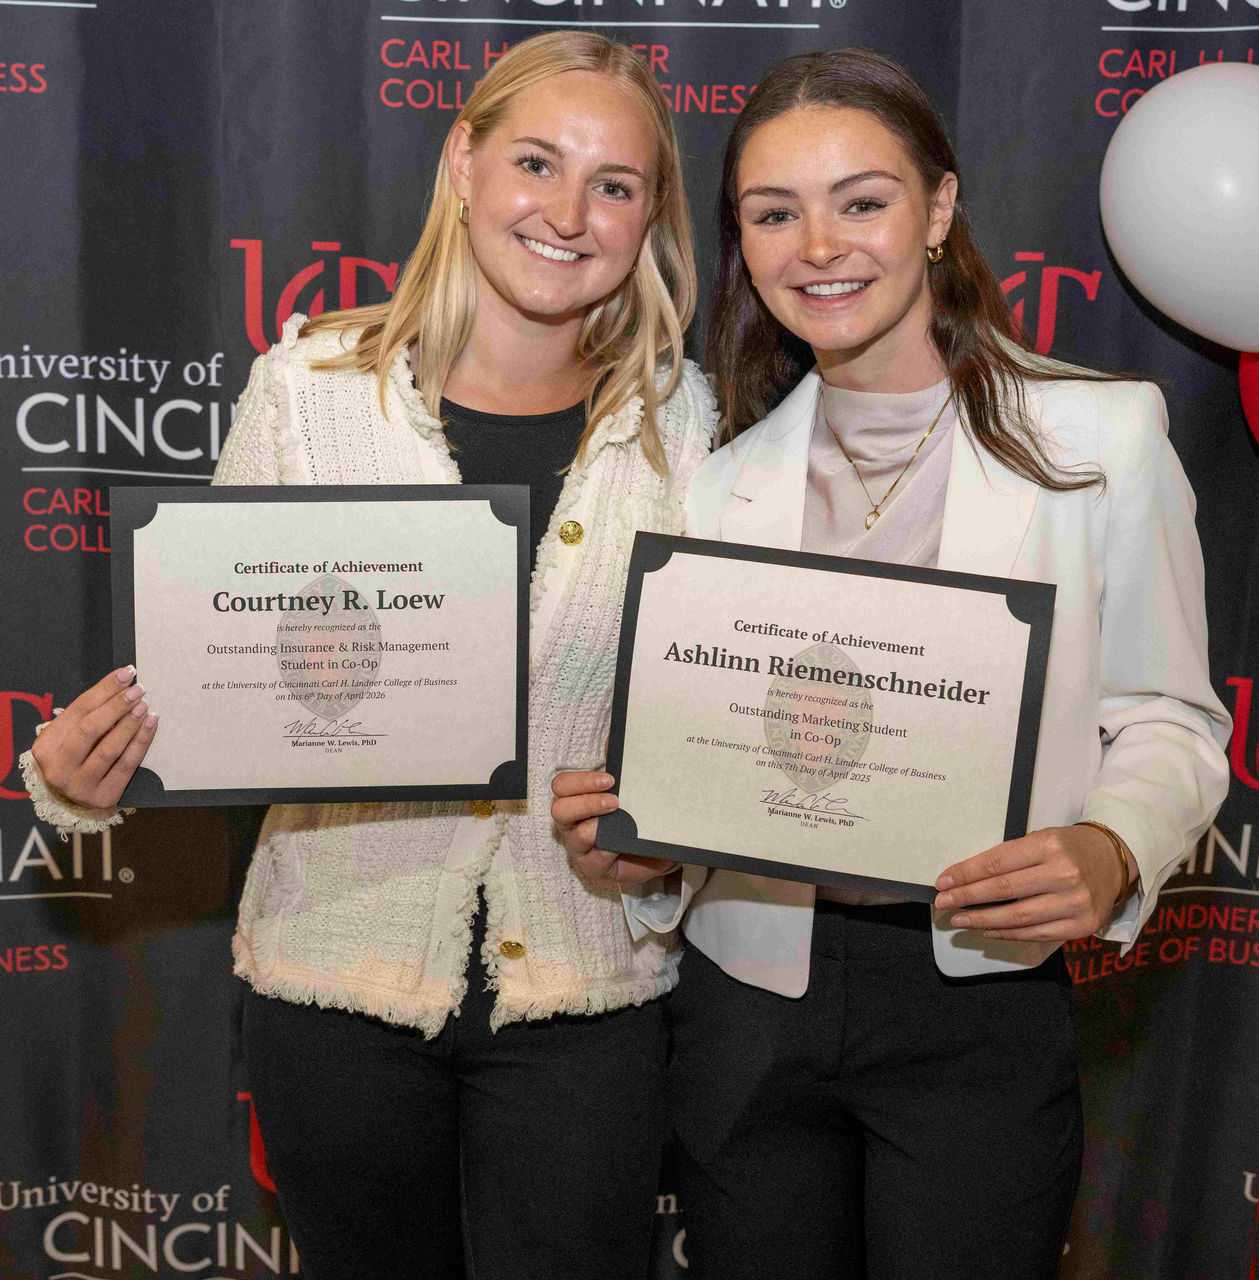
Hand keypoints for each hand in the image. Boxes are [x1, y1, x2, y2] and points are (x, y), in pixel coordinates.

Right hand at [29, 666, 158, 809]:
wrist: (74, 799)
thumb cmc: (76, 757)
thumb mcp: (70, 736)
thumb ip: (88, 715)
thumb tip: (122, 685)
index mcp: (46, 746)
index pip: (78, 710)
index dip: (104, 690)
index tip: (126, 674)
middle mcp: (58, 767)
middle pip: (91, 729)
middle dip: (117, 706)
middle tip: (137, 690)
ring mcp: (79, 785)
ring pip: (109, 748)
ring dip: (130, 723)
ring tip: (144, 705)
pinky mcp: (103, 796)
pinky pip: (127, 765)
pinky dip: (141, 742)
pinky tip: (151, 724)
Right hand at [551, 770, 678, 890]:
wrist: (654, 851)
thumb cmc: (634, 820)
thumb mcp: (628, 793)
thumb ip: (618, 768)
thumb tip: (612, 741)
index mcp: (576, 801)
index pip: (562, 786)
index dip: (582, 780)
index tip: (610, 779)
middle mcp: (572, 824)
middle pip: (558, 809)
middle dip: (586, 801)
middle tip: (614, 800)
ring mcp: (580, 848)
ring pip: (575, 835)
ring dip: (597, 825)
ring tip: (619, 819)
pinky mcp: (593, 868)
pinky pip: (593, 860)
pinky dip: (608, 850)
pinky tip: (622, 845)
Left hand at [934, 824, 1133, 940]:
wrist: (1115, 861)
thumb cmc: (1069, 848)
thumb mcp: (1040, 840)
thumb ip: (1009, 859)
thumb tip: (966, 879)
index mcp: (1049, 845)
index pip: (997, 863)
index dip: (966, 874)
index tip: (943, 882)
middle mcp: (1064, 873)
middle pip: (1003, 890)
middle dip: (967, 898)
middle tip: (943, 903)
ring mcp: (1075, 902)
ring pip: (1017, 916)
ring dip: (982, 920)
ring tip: (960, 920)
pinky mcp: (1082, 925)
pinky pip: (1035, 933)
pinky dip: (1007, 933)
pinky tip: (988, 930)